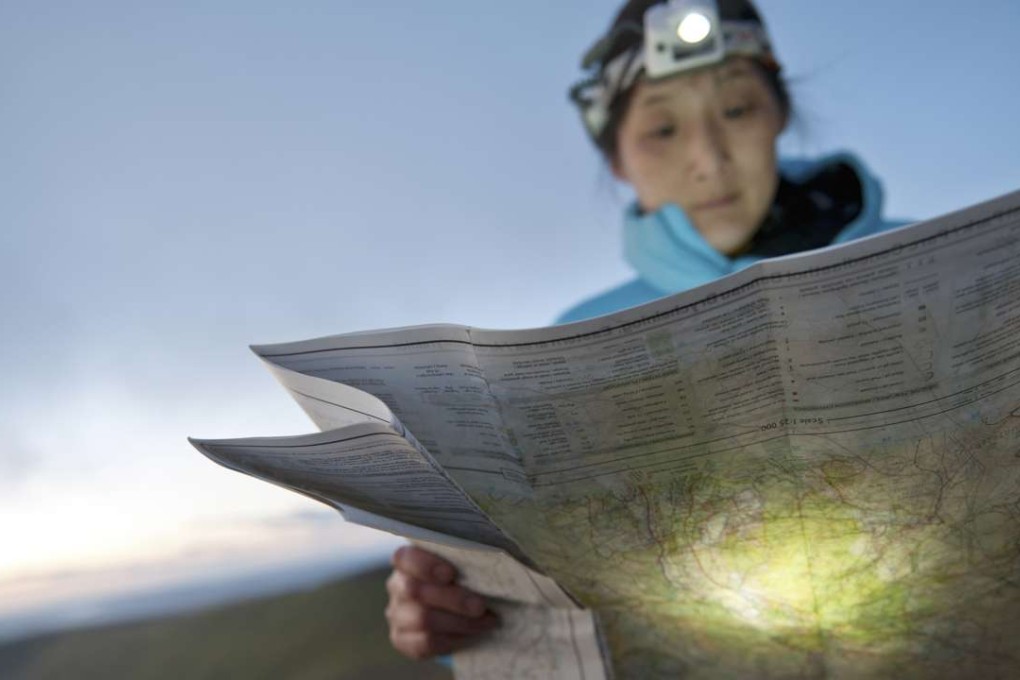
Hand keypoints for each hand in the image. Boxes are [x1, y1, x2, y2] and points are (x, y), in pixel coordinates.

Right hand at [386, 545, 499, 659]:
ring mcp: (397, 615)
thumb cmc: (458, 578)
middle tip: (480, 606)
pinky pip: (425, 643)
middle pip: (416, 592)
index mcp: (406, 562)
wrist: (451, 608)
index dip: (426, 565)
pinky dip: (453, 639)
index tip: (451, 573)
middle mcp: (397, 587)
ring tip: (487, 621)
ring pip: (423, 620)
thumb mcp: (458, 565)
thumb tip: (487, 565)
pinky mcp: (402, 639)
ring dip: (460, 622)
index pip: (405, 558)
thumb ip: (463, 562)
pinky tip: (472, 634)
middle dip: (453, 599)